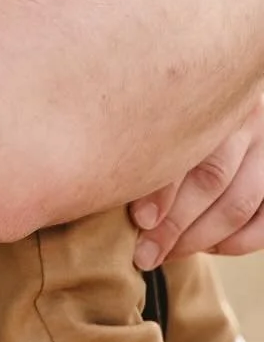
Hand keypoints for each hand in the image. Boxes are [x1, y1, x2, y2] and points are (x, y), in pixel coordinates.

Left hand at [131, 94, 263, 266]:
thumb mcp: (155, 101)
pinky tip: (206, 248)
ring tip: (165, 255)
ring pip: (238, 203)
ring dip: (199, 238)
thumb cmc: (166, 101)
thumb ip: (137, 127)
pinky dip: (236, 242)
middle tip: (144, 253)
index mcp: (205, 92)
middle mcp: (242, 116)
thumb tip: (97, 178)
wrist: (222, 86)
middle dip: (175, 223)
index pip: (184, 146)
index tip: (139, 220)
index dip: (160, 188)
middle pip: (211, 177)